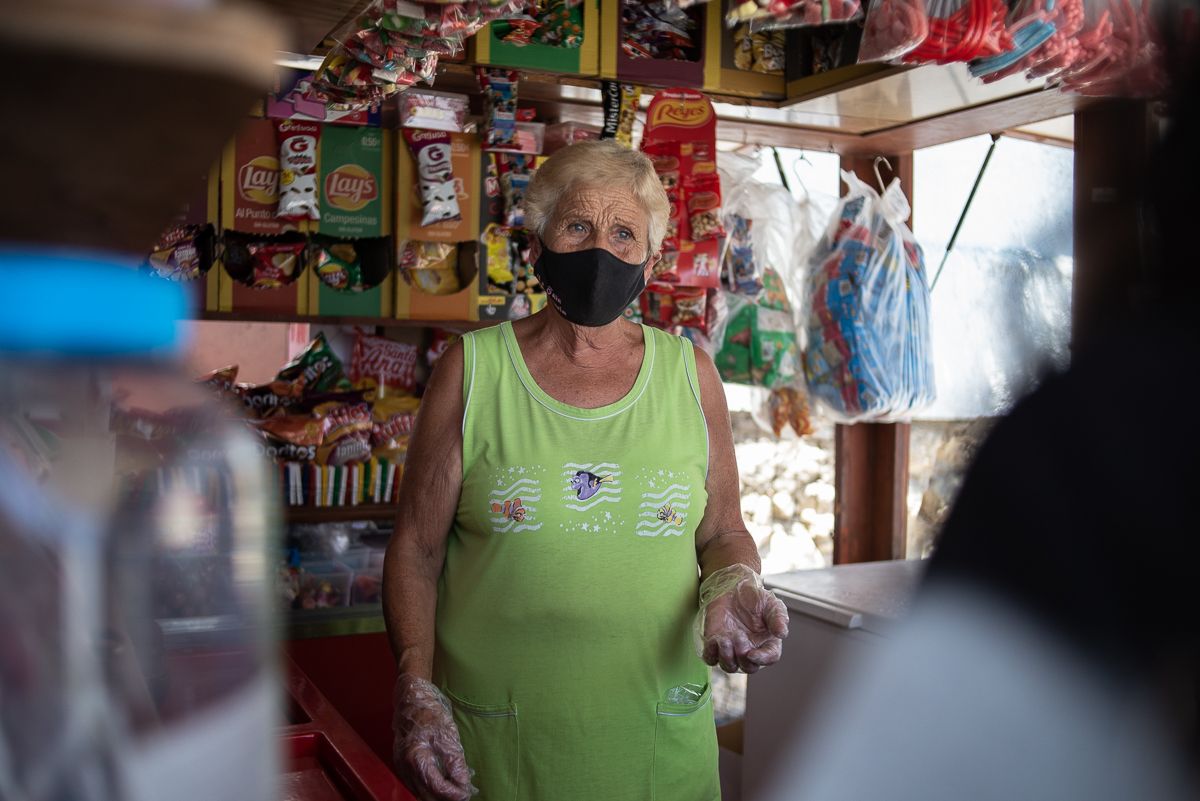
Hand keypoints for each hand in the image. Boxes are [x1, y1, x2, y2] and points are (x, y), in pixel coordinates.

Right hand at [392, 673, 477, 800]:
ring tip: (455, 789)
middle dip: (446, 798)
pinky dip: (428, 787)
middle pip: (426, 795)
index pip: (437, 786)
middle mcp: (405, 766)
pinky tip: (442, 782)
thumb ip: (455, 761)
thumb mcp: (447, 734)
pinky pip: (415, 784)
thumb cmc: (429, 711)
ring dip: (437, 794)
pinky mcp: (401, 764)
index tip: (466, 793)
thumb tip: (463, 783)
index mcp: (416, 758)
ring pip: (419, 792)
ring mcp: (401, 766)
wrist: (410, 698)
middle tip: (463, 794)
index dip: (453, 793)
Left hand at [696, 565, 789, 673]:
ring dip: (726, 657)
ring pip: (729, 666)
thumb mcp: (771, 604)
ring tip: (724, 639)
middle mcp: (751, 650)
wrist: (732, 588)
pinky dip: (711, 653)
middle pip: (749, 667)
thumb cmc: (754, 598)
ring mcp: (732, 650)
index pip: (770, 658)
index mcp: (767, 642)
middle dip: (742, 656)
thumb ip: (778, 618)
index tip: (752, 654)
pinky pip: (711, 658)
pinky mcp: (715, 645)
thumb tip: (782, 633)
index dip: (762, 659)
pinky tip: (714, 640)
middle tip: (738, 635)